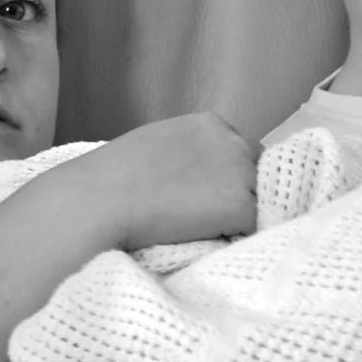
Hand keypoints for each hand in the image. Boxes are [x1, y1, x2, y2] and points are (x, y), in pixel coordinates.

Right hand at [82, 112, 259, 247]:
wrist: (101, 199)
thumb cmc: (114, 175)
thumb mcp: (158, 143)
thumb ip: (190, 151)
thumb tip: (202, 175)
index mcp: (211, 124)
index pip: (242, 151)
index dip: (229, 175)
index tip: (210, 193)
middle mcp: (233, 142)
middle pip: (259, 173)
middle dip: (242, 193)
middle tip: (210, 215)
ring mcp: (240, 173)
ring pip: (261, 201)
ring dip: (243, 217)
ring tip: (207, 229)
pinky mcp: (240, 206)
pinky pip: (254, 227)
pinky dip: (238, 236)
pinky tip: (208, 238)